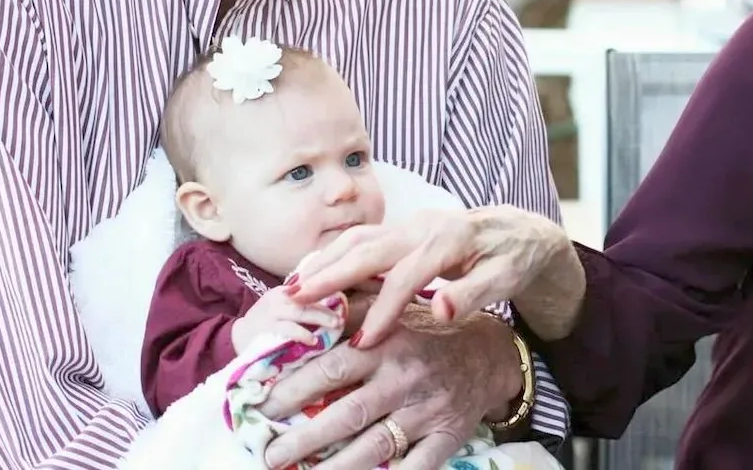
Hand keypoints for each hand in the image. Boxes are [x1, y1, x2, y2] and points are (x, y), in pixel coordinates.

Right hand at [232, 286, 344, 352]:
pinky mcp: (266, 329)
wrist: (238, 336)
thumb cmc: (268, 322)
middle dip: (327, 307)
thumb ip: (307, 304)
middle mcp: (279, 298)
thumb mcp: (285, 306)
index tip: (345, 300)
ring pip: (299, 311)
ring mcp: (271, 313)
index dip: (329, 289)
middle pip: (307, 297)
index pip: (311, 285)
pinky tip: (313, 341)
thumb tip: (339, 306)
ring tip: (335, 325)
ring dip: (320, 318)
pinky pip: (287, 330)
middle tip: (342, 317)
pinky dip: (302, 334)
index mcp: (286, 290)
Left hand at [259, 307, 520, 469]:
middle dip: (304, 439)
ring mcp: (426, 411)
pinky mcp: (446, 438)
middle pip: (347, 414)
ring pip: (375, 446)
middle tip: (270, 454)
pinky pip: (415, 468)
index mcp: (387, 344)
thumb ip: (351, 307)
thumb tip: (300, 298)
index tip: (263, 405)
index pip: (332, 368)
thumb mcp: (393, 308)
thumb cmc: (427, 332)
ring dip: (334, 467)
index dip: (294, 388)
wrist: (489, 354)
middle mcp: (405, 378)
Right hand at [287, 205, 575, 345]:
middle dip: (331, 275)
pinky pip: (361, 240)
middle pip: (369, 248)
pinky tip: (311, 274)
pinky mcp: (402, 229)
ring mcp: (410, 224)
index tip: (362, 342)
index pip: (408, 276)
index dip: (384, 309)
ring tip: (291, 288)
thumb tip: (442, 312)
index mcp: (450, 239)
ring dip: (324, 261)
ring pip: (358, 239)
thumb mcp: (507, 279)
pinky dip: (333, 254)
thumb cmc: (514, 260)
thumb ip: (474, 294)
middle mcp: (423, 226)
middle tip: (294, 300)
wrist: (522, 231)